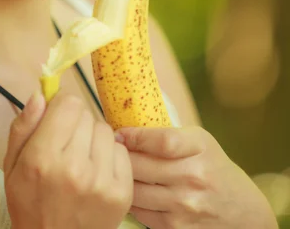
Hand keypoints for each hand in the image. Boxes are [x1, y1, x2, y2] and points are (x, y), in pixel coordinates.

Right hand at [3, 90, 133, 228]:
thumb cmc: (30, 204)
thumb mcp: (12, 166)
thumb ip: (23, 126)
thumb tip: (40, 93)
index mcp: (42, 158)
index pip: (69, 103)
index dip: (61, 108)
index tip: (56, 121)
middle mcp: (74, 168)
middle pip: (87, 114)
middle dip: (76, 124)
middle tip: (67, 146)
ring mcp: (101, 181)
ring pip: (105, 130)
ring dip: (93, 139)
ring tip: (82, 160)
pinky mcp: (122, 192)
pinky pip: (121, 151)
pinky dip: (110, 157)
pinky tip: (96, 173)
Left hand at [116, 125, 277, 228]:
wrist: (242, 212)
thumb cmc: (215, 168)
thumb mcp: (201, 142)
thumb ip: (170, 135)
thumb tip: (127, 131)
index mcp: (199, 149)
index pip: (161, 141)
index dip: (134, 136)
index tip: (118, 134)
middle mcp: (193, 178)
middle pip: (141, 166)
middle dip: (120, 156)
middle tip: (109, 151)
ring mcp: (184, 206)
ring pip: (135, 190)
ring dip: (121, 179)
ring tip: (115, 170)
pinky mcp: (176, 228)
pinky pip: (140, 212)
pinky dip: (131, 200)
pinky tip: (130, 190)